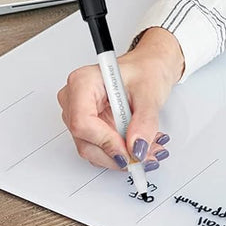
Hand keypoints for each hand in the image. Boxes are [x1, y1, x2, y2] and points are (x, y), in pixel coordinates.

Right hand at [57, 26, 184, 169]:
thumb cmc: (145, 70)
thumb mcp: (150, 93)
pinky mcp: (89, 127)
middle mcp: (75, 99)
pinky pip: (100, 149)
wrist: (148, 69)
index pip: (82, 121)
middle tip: (145, 154)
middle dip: (118, 153)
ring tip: (148, 150)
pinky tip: (139, 146)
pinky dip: (121, 153)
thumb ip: (144, 122)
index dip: (106, 141)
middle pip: (85, 141)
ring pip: (92, 150)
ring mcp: (80, 114)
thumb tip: (137, 147)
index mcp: (83, 82)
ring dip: (123, 156)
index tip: (129, 150)